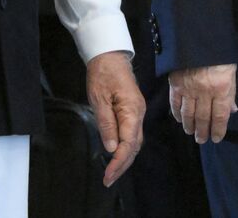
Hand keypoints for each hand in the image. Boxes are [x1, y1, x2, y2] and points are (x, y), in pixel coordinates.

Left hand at [85, 51, 145, 186]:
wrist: (110, 56)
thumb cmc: (103, 74)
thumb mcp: (99, 99)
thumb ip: (107, 124)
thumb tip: (112, 148)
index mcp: (132, 111)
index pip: (129, 143)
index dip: (119, 162)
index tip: (108, 176)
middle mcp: (139, 114)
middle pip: (135, 146)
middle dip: (122, 165)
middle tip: (108, 180)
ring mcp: (137, 112)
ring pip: (135, 141)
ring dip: (124, 159)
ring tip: (111, 173)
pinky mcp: (133, 111)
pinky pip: (132, 134)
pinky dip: (125, 148)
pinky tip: (116, 155)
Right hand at [168, 63, 236, 143]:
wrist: (200, 38)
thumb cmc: (220, 55)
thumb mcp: (231, 72)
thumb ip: (231, 93)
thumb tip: (232, 111)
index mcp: (222, 88)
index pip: (220, 116)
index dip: (218, 130)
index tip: (216, 138)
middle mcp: (205, 92)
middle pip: (203, 118)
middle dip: (203, 131)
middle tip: (202, 140)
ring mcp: (189, 88)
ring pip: (188, 114)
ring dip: (189, 126)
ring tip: (191, 132)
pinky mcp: (176, 84)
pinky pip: (175, 104)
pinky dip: (177, 114)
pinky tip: (179, 120)